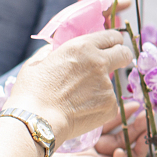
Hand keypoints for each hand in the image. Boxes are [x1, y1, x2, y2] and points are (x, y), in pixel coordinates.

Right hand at [7, 28, 134, 139]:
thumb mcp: (37, 62)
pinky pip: (108, 103)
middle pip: (124, 54)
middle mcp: (99, 63)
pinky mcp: (110, 106)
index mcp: (82, 47)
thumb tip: (55, 50)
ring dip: (101, 87)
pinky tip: (81, 111)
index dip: (113, 42)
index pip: (112, 36)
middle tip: (114, 65)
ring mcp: (107, 85)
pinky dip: (98, 106)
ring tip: (78, 99)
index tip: (111, 47)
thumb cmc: (32, 91)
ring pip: (112, 83)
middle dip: (121, 57)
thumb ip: (52, 53)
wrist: (38, 120)